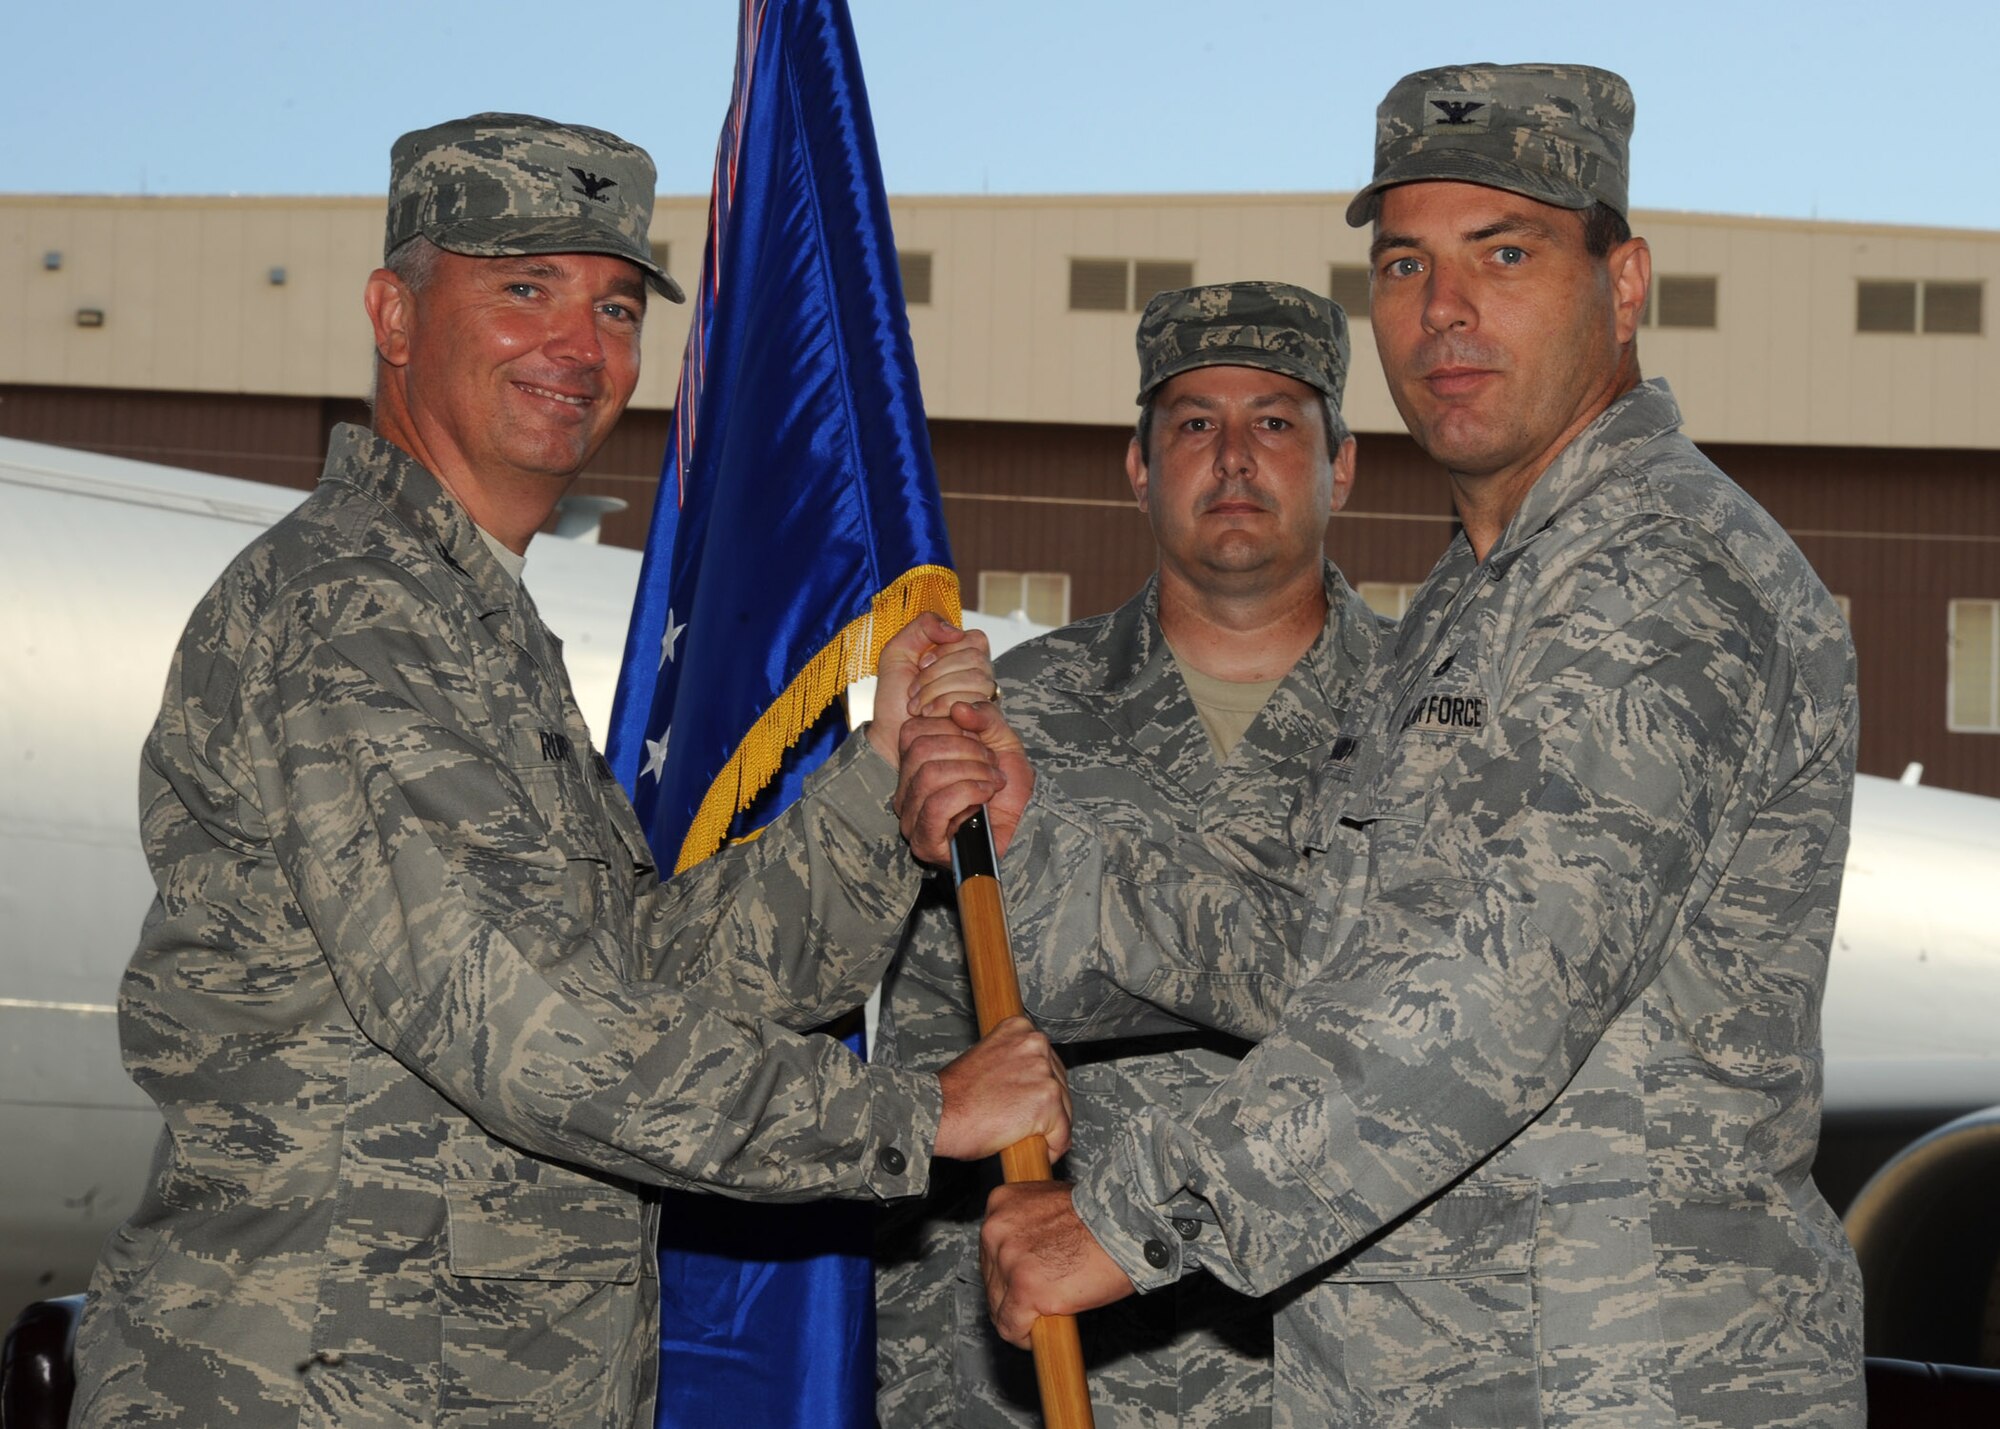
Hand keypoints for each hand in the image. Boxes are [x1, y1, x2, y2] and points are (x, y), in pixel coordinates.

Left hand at [867, 613, 995, 767]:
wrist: (891, 733)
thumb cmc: (894, 697)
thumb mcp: (898, 651)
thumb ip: (923, 626)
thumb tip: (956, 631)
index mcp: (962, 656)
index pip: (974, 639)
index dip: (945, 651)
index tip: (921, 664)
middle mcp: (978, 676)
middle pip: (976, 658)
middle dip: (936, 674)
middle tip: (913, 690)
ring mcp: (983, 699)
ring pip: (979, 679)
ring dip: (938, 691)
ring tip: (918, 706)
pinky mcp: (983, 722)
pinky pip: (977, 702)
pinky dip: (945, 705)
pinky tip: (929, 714)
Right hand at [896, 701, 1034, 864]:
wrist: (1025, 827)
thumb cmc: (1008, 789)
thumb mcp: (1002, 741)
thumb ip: (985, 717)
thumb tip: (958, 708)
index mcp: (915, 763)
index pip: (913, 730)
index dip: (953, 726)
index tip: (981, 741)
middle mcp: (906, 790)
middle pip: (920, 750)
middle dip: (967, 749)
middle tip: (991, 763)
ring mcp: (911, 818)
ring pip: (929, 775)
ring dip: (972, 771)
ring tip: (993, 780)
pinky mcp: (924, 842)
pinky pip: (937, 805)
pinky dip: (968, 793)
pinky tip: (985, 794)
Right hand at [935, 1015, 1070, 1162]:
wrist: (937, 1113)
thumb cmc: (955, 1095)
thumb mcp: (987, 1059)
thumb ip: (1014, 1062)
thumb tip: (1030, 1082)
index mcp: (1020, 1028)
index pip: (1048, 1062)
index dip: (1039, 1087)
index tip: (1028, 1102)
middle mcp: (1035, 1044)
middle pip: (1060, 1084)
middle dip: (1047, 1108)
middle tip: (1022, 1124)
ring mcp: (1044, 1072)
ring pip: (1065, 1110)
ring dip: (1049, 1128)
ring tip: (1022, 1135)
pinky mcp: (1048, 1101)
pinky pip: (1063, 1134)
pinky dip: (1053, 1148)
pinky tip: (1033, 1149)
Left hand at [980, 1182, 1135, 1346]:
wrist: (1123, 1224)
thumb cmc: (1101, 1216)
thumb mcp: (1051, 1205)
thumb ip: (1029, 1227)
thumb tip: (1026, 1256)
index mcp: (1001, 1204)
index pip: (990, 1252)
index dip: (1007, 1273)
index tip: (1022, 1283)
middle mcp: (997, 1230)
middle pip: (991, 1280)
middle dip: (1012, 1297)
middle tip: (1038, 1304)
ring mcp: (1009, 1260)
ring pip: (997, 1307)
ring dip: (1018, 1318)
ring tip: (1043, 1319)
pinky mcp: (1024, 1289)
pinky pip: (1011, 1327)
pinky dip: (1024, 1337)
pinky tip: (1039, 1335)